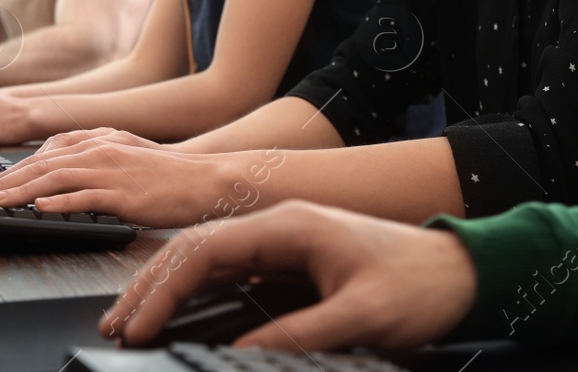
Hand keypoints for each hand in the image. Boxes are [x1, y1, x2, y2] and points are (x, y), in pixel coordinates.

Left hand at [0, 129, 274, 228]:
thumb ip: (95, 159)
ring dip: (19, 191)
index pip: (46, 153)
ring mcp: (110, 169)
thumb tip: (63, 176)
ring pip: (54, 178)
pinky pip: (83, 196)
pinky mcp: (123, 192)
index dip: (14, 169)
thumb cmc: (169, 175)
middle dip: (4, 180)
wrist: (206, 180)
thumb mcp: (126, 156)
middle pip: (41, 164)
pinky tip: (37, 209)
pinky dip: (57, 202)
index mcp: (99, 139)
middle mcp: (100, 149)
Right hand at [101, 200, 475, 351]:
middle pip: (195, 250)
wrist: (460, 270)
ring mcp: (281, 242)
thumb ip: (299, 334)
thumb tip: (238, 353)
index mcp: (289, 225)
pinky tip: (174, 313)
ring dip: (165, 288)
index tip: (141, 323)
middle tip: (116, 325)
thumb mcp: (362, 315)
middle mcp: (279, 226)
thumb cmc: (419, 284)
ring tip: (131, 320)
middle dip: (150, 287)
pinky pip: (227, 273)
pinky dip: (192, 292)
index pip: (207, 249)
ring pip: (206, 259)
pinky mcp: (289, 261)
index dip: (166, 287)